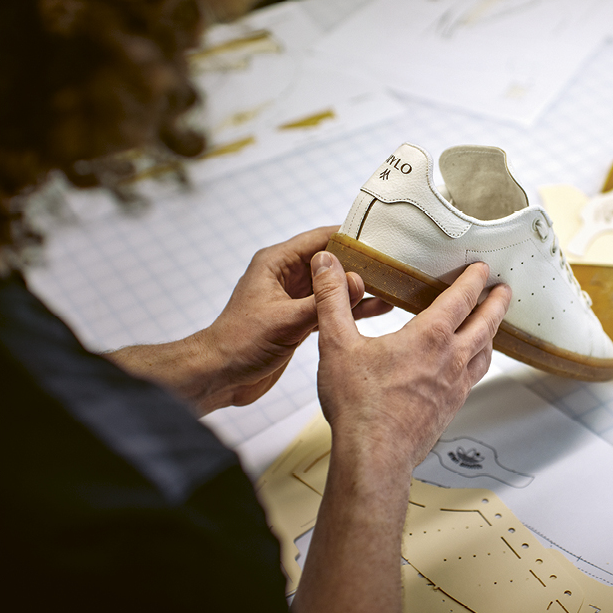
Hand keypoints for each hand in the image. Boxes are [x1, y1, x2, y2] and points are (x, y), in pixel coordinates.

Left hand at [193, 226, 393, 411]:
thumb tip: (359, 282)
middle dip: (361, 264)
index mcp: (277, 263)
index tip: (380, 239)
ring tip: (392, 287)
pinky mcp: (298, 320)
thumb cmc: (239, 343)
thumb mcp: (286, 320)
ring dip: (358, 288)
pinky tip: (377, 309)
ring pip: (333, 286)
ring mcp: (293, 299)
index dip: (350, 236)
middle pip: (331, 262)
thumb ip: (324, 301)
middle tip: (393, 266)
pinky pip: (330, 307)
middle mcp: (286, 277)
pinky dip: (350, 308)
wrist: (220, 376)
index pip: (320, 239)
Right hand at [311, 251, 511, 473]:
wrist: (375, 458)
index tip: (482, 268)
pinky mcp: (452, 408)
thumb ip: (333, 299)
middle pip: (486, 323)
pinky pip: (475, 377)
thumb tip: (327, 264)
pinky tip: (469, 366)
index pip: (461, 298)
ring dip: (492, 332)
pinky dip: (479, 362)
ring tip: (492, 325)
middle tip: (504, 290)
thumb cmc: (358, 406)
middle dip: (496, 303)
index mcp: (429, 337)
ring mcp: (456, 386)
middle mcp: (451, 359)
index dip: (474, 279)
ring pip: (486, 352)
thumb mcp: (337, 344)